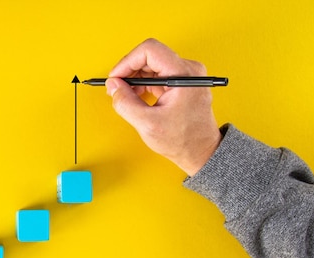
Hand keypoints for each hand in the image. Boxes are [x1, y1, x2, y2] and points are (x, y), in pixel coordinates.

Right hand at [106, 39, 222, 175]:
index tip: (116, 77)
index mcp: (183, 74)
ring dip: (135, 78)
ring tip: (126, 96)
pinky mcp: (183, 82)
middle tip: (116, 88)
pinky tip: (137, 97)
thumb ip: (126, 102)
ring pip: (153, 64)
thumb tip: (113, 86)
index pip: (150, 50)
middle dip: (129, 70)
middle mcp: (188, 70)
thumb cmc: (182, 140)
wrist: (201, 151)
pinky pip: (158, 74)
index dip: (127, 62)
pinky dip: (144, 83)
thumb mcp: (147, 123)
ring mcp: (187, 75)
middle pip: (150, 56)